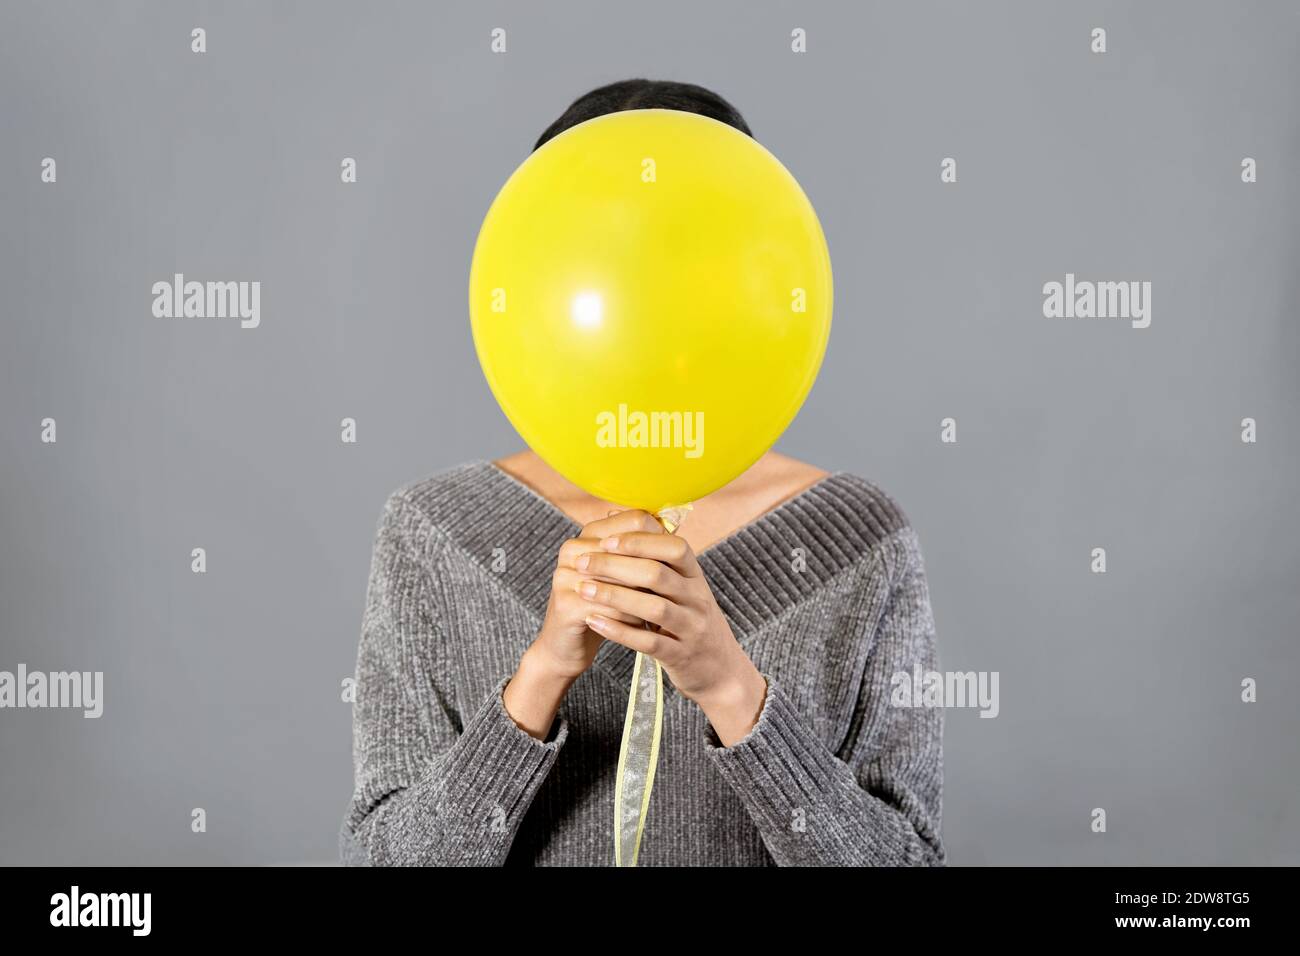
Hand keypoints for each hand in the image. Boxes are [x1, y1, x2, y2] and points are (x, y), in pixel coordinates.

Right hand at [504, 510, 661, 738]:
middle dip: (656, 569)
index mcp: (589, 534)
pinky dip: (633, 619)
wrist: (566, 646)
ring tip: (661, 608)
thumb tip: (672, 525)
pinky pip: (612, 609)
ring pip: (624, 580)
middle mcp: (573, 549)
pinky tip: (643, 626)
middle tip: (674, 587)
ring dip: (646, 596)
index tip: (676, 559)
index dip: (662, 538)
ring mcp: (566, 576)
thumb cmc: (602, 606)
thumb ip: (641, 551)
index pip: (635, 519)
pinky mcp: (565, 605)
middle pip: (630, 549)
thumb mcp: (622, 575)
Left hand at [574, 510, 768, 745]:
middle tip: (582, 562)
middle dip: (616, 565)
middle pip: (658, 574)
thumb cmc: (690, 621)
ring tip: (583, 589)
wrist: (721, 671)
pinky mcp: (680, 656)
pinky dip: (619, 631)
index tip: (606, 539)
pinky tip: (594, 621)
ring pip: (653, 608)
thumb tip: (619, 516)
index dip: (640, 541)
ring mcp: (691, 629)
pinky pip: (649, 642)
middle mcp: (697, 599)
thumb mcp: (683, 587)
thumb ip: (654, 556)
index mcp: (696, 577)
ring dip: (614, 596)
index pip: (675, 547)